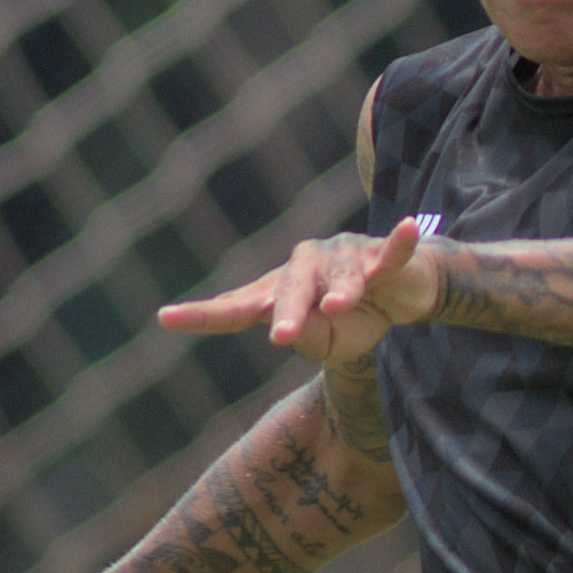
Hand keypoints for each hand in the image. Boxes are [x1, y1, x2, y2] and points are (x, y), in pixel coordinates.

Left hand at [157, 215, 442, 367]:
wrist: (401, 293)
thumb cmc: (357, 320)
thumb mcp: (333, 344)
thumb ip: (310, 340)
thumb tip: (293, 326)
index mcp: (277, 294)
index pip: (236, 307)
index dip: (204, 314)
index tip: (166, 318)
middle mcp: (302, 269)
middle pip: (289, 289)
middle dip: (287, 312)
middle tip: (282, 336)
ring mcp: (340, 257)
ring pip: (339, 276)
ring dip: (341, 290)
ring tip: (340, 306)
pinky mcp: (379, 255)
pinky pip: (389, 253)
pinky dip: (398, 245)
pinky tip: (406, 229)